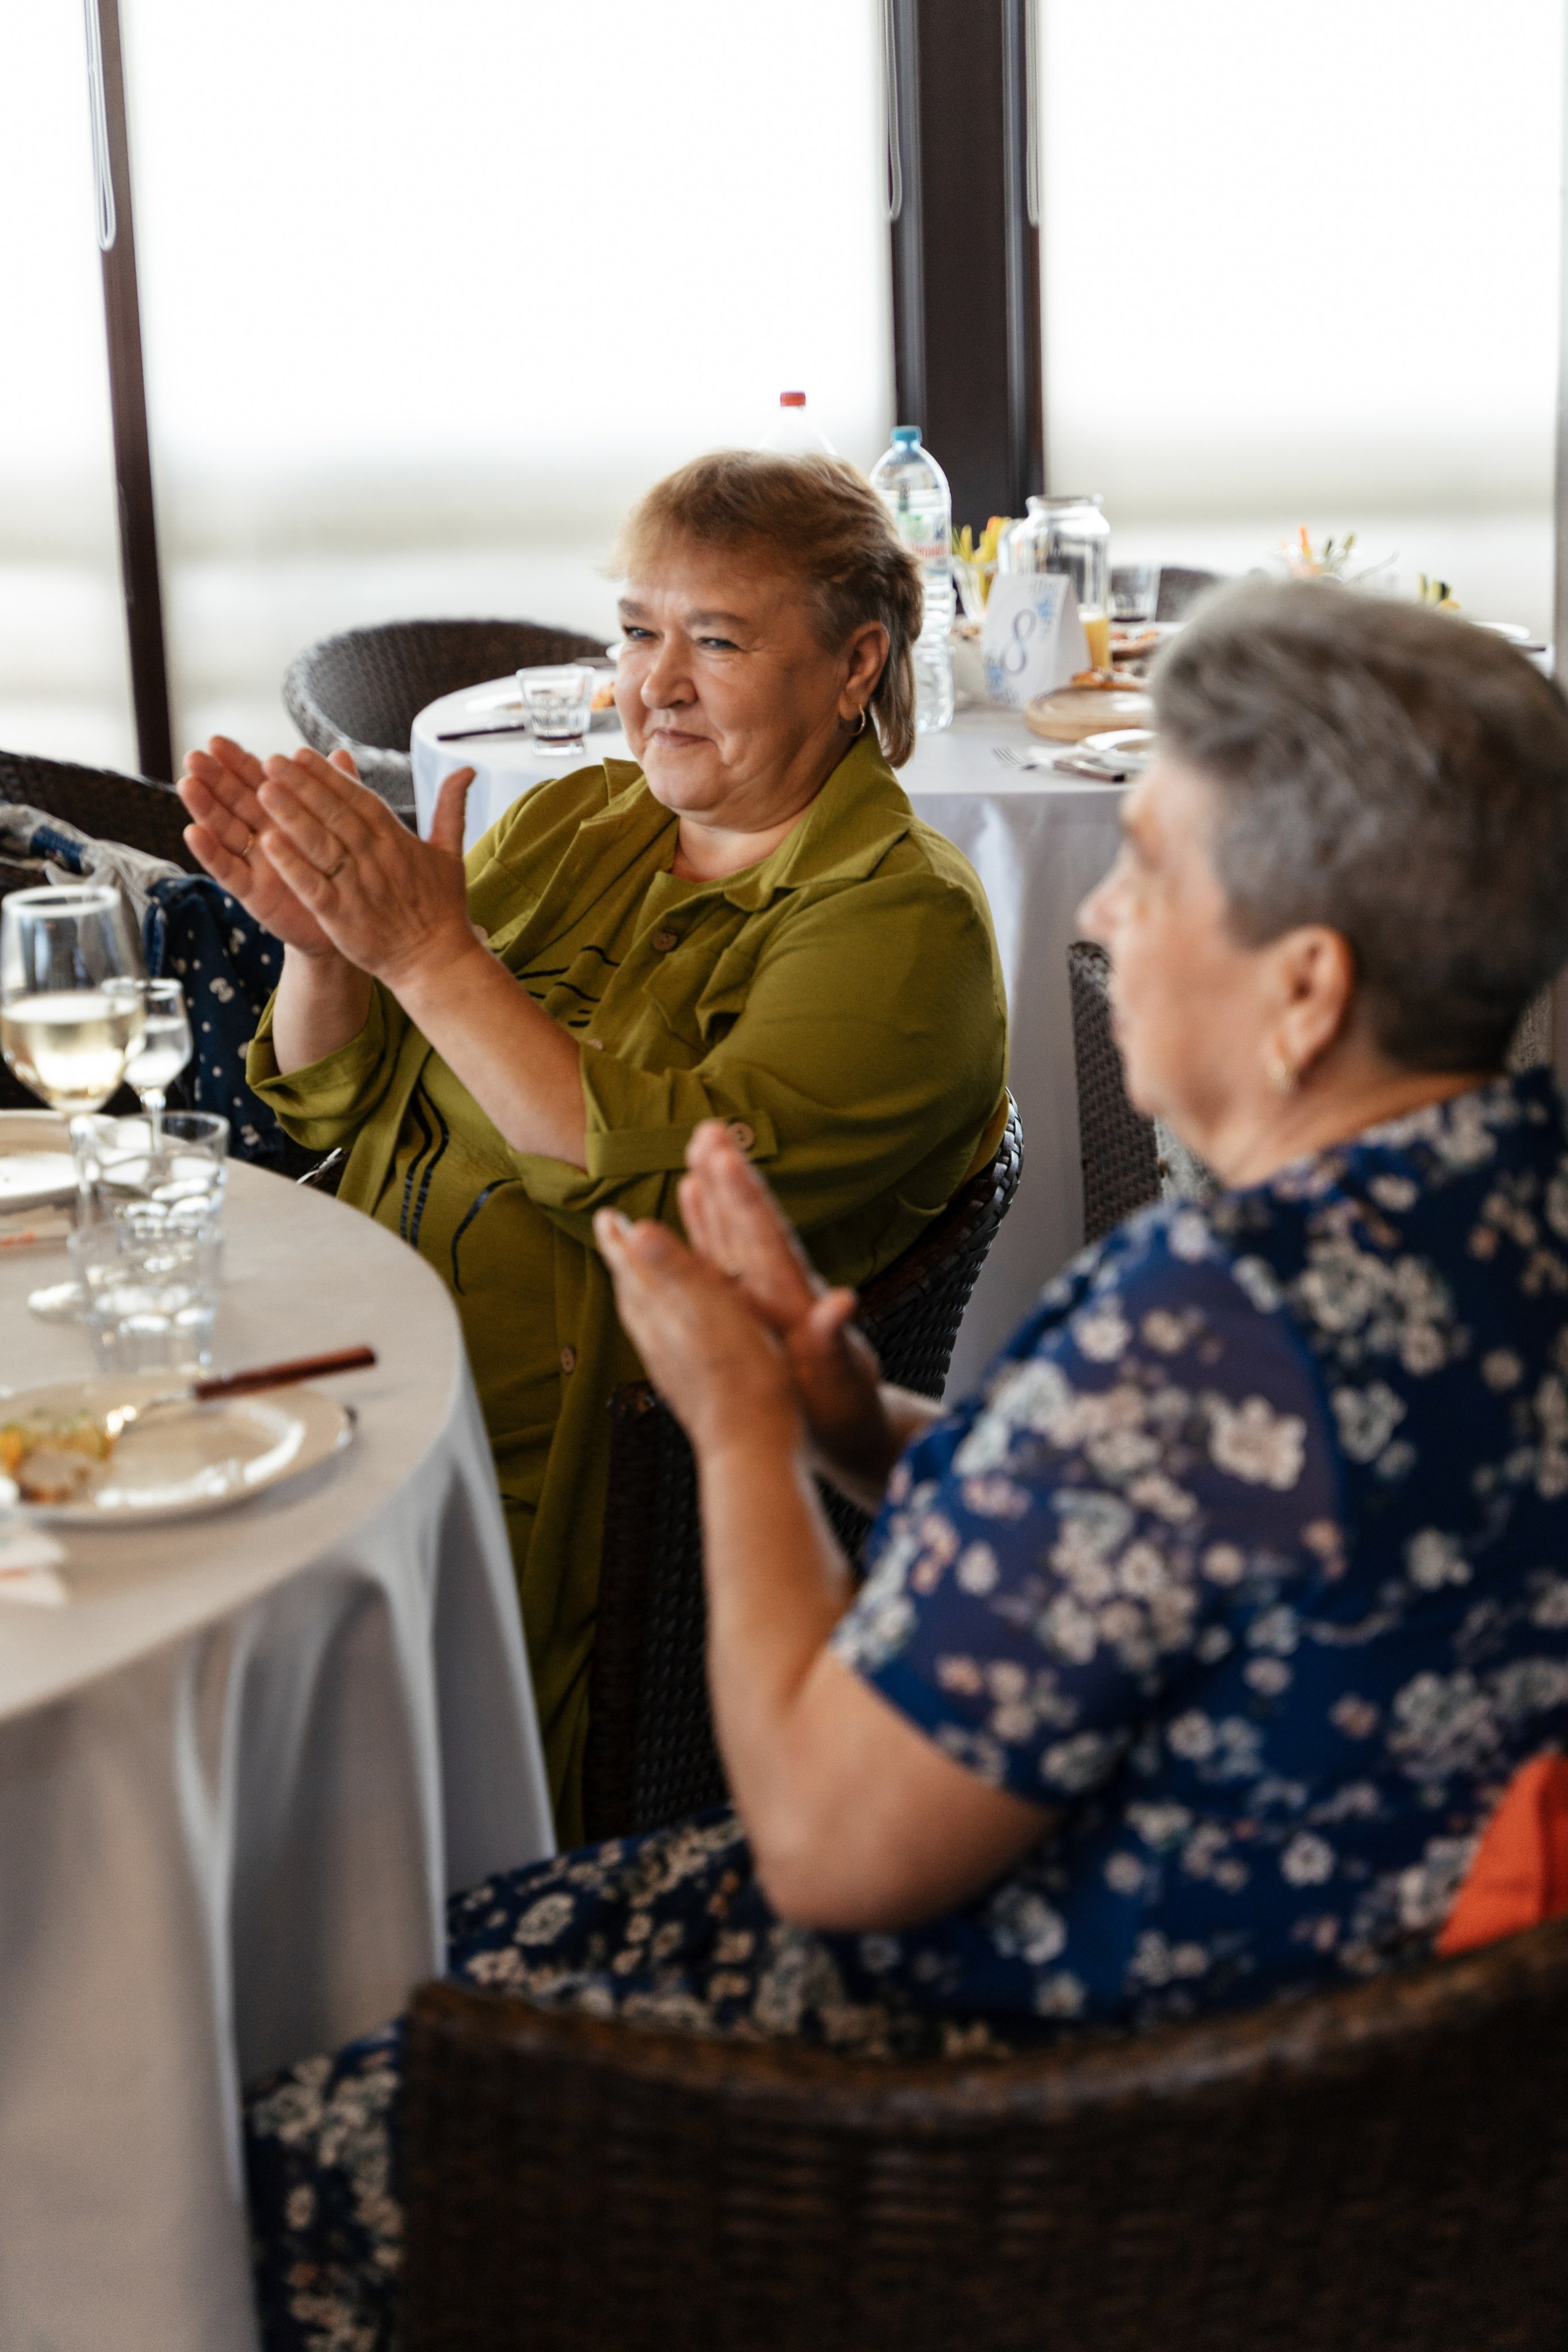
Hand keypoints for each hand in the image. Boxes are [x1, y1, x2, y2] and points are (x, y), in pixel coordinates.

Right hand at [177, 736, 338, 956]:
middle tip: (193, 757)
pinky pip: (228, 871)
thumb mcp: (342, 829)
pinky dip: (210, 853)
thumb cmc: (341, 870)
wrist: (352, 921)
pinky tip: (194, 832)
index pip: (257, 781)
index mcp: (284, 814)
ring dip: (205, 808)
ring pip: (224, 831)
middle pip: (233, 801)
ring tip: (188, 785)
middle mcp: (263, 834)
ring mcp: (254, 862)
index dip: (237, 762)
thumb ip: (338, 793)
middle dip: (213, 779)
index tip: (215, 740)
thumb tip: (342, 753)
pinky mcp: (251, 892)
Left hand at [252, 750, 478, 991]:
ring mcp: (358, 887)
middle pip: (335, 814)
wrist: (436, 962)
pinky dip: (292, 865)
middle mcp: (376, 858)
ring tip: (264, 790)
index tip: (301, 754)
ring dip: (292, 816)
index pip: (359, 799)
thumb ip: (451, 808)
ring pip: (321, 844)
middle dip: (303, 785)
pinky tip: (269, 844)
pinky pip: (313, 885)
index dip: (330, 775)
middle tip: (272, 761)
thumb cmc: (442, 909)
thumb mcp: (451, 853)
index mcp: (398, 840)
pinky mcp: (342, 916)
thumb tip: (467, 770)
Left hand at [594, 1207, 800, 1461]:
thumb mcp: (715, 1314)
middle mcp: (660, 1342)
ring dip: (634, 1294)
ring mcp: (671, 1370)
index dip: (620, 1242)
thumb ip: (675, 1271)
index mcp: (668, 1317)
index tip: (606, 1216)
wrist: (751, 1449)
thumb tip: (636, 1231)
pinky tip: (664, 1336)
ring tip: (631, 1280)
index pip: (633, 1270)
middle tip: (612, 1238)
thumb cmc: (744, 1380)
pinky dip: (655, 1328)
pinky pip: (660, 1348)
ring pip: (643, 1323)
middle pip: (632, 1294)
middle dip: (622, 1263)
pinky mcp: (686, 1391)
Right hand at [676, 1121, 900, 1497]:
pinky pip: (725, 1258)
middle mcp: (781, 1290)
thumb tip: (842, 1302)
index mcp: (795, 1302)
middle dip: (730, 1178)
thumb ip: (834, 1341)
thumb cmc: (846, 1411)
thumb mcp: (839, 1379)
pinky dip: (708, 1226)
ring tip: (698, 1146)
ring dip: (718, 1191)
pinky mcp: (757, 1306)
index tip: (724, 1155)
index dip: (745, 1198)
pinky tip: (691, 1196)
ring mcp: (769, 1295)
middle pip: (752, 1224)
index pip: (768, 1239)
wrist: (855, 1431)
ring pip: (736, 1234)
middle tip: (708, 1129)